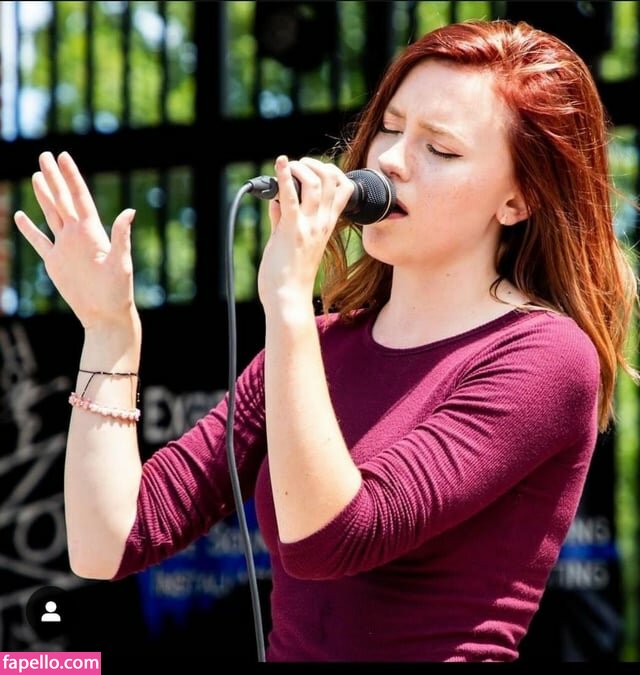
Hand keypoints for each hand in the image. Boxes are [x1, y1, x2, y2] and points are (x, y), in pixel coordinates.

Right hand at [14, 151, 137, 329]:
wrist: (105, 314)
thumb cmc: (118, 291)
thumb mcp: (121, 262)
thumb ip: (121, 236)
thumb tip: (129, 211)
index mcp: (92, 232)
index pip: (79, 197)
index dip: (71, 176)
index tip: (63, 156)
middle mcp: (77, 235)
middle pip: (62, 200)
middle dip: (54, 178)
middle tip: (44, 155)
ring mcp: (65, 247)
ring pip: (51, 214)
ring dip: (44, 196)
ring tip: (37, 176)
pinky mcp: (54, 263)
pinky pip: (39, 241)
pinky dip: (29, 229)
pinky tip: (21, 216)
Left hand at [257, 155, 351, 315]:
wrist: (288, 298)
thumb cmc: (289, 276)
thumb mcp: (289, 241)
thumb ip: (283, 219)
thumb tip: (276, 201)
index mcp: (326, 226)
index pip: (343, 190)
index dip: (333, 172)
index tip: (314, 169)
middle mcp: (321, 224)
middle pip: (331, 181)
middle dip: (315, 165)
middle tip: (299, 165)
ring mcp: (308, 226)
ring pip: (314, 184)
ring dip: (300, 169)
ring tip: (287, 165)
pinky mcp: (291, 230)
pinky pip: (290, 197)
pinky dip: (284, 176)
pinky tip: (279, 163)